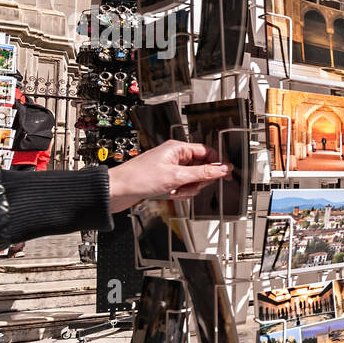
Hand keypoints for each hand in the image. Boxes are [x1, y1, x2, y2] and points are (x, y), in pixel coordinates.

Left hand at [107, 140, 230, 213]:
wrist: (117, 191)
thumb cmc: (138, 178)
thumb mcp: (177, 177)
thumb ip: (203, 173)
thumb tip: (222, 169)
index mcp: (178, 148)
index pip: (208, 152)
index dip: (218, 164)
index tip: (226, 175)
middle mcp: (175, 156)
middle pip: (202, 168)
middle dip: (198, 181)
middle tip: (190, 185)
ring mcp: (171, 168)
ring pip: (193, 179)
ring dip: (188, 188)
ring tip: (175, 191)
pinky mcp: (166, 179)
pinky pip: (183, 186)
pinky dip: (180, 192)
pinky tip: (170, 193)